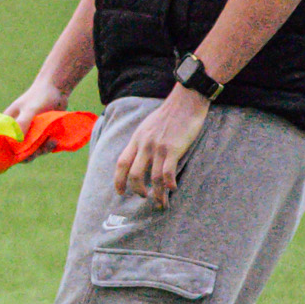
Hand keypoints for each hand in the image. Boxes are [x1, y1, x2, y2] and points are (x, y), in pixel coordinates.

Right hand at [4, 76, 70, 150]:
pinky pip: (41, 146)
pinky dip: (48, 146)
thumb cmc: (40, 96)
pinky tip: (55, 140)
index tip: (30, 151)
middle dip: (33, 152)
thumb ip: (23, 122)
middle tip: (46, 145)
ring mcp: (29, 133)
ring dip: (42, 149)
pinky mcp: (39, 134)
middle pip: (21, 151)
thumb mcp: (31, 109)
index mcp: (9, 126)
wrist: (56, 88)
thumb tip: (16, 141)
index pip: (7, 145)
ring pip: (33, 150)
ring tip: (53, 140)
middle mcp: (17, 131)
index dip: (16, 152)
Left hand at [113, 87, 209, 207]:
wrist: (186, 101)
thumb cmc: (169, 114)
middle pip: (134, 174)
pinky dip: (169, 184)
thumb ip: (142, 141)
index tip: (120, 192)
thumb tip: (140, 155)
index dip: (118, 180)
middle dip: (137, 190)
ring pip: (153, 178)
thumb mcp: (147, 126)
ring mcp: (159, 147)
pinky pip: (168, 172)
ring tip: (161, 203)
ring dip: (157, 194)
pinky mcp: (174, 149)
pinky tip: (173, 189)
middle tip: (144, 197)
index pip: (121, 163)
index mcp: (137, 140)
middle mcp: (144, 145)